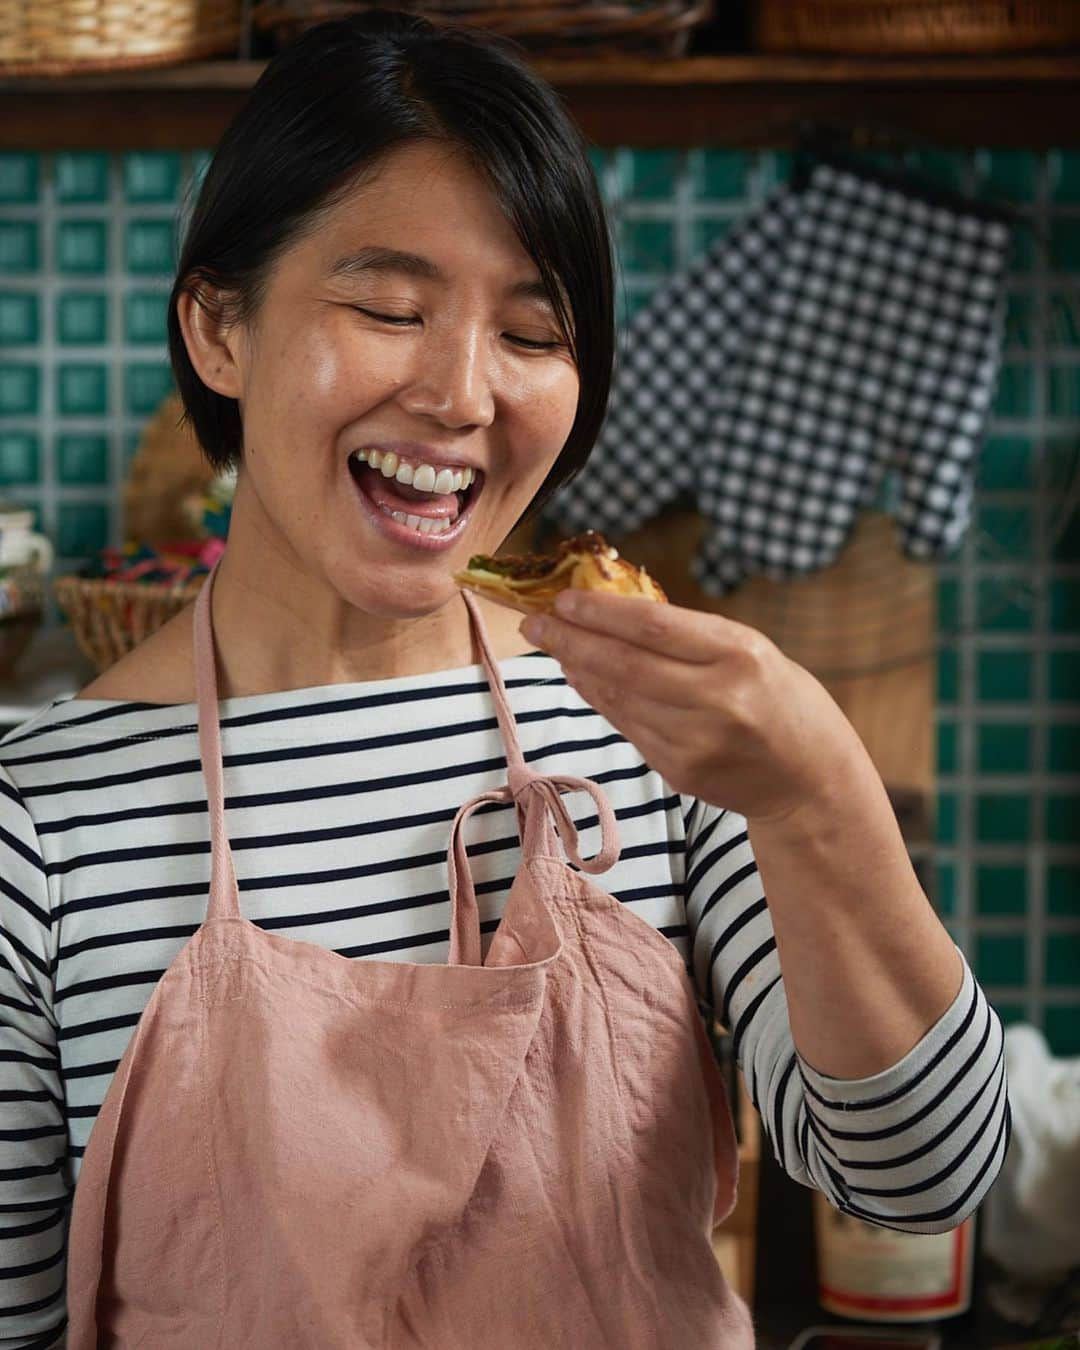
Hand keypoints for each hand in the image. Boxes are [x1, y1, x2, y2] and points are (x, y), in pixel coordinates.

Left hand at [519, 589, 867, 823]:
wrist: (811, 778)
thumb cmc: (779, 698)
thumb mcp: (749, 649)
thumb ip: (687, 635)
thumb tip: (608, 613)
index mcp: (740, 655)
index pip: (653, 625)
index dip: (600, 611)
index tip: (562, 598)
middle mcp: (717, 700)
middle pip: (624, 664)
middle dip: (570, 640)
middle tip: (533, 622)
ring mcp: (695, 742)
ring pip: (618, 697)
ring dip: (578, 668)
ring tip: (553, 644)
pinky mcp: (680, 772)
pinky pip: (627, 727)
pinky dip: (600, 699)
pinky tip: (583, 678)